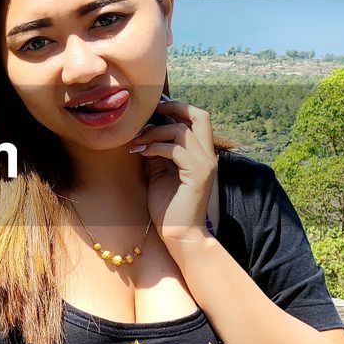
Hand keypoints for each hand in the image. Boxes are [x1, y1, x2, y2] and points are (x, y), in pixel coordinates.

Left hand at [128, 98, 216, 253]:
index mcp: (200, 154)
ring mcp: (206, 164)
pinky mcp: (198, 175)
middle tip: (150, 111)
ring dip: (155, 132)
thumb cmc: (168, 209)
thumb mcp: (159, 174)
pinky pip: (176, 149)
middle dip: (174, 107)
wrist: (179, 236)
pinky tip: (141, 153)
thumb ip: (157, 153)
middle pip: (200, 115)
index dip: (175, 108)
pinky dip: (156, 147)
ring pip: (182, 130)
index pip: (195, 119)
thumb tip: (143, 133)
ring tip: (136, 142)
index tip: (152, 109)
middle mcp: (208, 156)